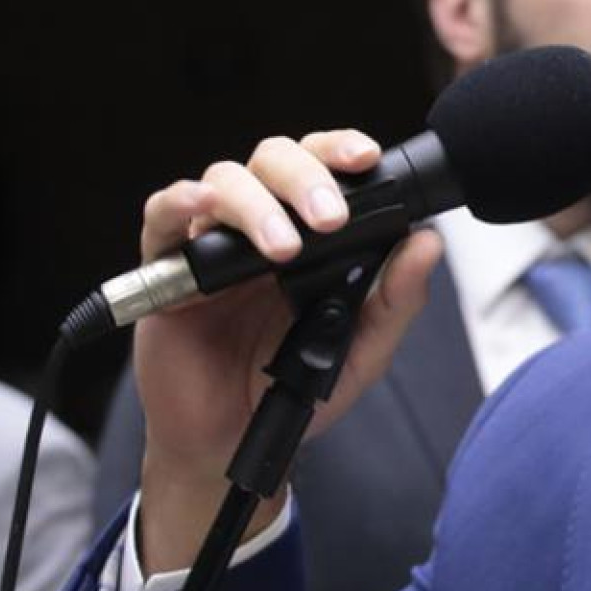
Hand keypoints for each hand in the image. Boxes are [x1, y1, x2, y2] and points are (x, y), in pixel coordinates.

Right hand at [132, 130, 442, 574]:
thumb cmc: (293, 387)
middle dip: (307, 177)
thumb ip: (396, 298)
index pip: (324, 166)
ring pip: (226, 180)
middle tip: (331, 218)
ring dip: (257, 205)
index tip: (368, 157)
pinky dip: (182, 202)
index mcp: (311, 232)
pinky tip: (204, 210)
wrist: (233, 441)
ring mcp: (212, 243)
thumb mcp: (361, 350)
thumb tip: (428, 241)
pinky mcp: (168, 269)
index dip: (341, 149)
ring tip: (283, 249)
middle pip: (275, 159)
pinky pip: (163, 215)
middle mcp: (261, 224)